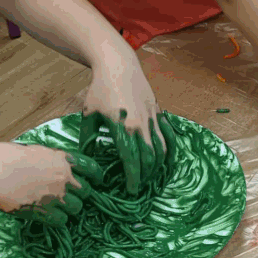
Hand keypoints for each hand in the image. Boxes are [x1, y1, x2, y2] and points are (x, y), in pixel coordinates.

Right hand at [0, 143, 103, 226]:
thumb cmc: (10, 158)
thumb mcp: (39, 153)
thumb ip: (56, 162)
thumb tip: (64, 168)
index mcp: (65, 160)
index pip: (93, 169)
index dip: (97, 177)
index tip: (97, 181)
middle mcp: (65, 177)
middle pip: (87, 191)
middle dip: (81, 194)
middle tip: (70, 195)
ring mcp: (57, 196)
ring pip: (78, 208)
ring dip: (70, 208)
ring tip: (57, 206)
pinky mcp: (46, 212)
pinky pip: (63, 220)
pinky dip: (58, 220)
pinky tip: (49, 215)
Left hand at [79, 48, 176, 193]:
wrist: (118, 66)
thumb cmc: (100, 90)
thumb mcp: (89, 115)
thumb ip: (87, 139)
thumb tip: (86, 158)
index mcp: (122, 128)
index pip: (131, 161)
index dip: (133, 179)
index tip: (131, 191)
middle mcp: (140, 126)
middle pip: (149, 159)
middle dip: (146, 177)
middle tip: (140, 187)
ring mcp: (152, 119)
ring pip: (162, 150)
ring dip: (158, 167)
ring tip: (151, 178)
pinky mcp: (159, 113)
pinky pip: (169, 136)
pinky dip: (171, 151)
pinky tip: (168, 162)